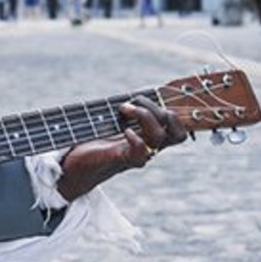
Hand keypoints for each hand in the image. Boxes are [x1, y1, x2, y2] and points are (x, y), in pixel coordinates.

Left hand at [57, 96, 186, 202]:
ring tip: (123, 108)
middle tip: (133, 102)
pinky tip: (125, 131)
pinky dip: (137, 140)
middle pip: (177, 133)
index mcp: (148, 136)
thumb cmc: (90, 140)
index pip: (178, 129)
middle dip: (162, 110)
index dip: (188, 114)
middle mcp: (147, 147)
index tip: (177, 95)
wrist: (72, 167)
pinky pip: (140, 154)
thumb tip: (133, 97)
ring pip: (160, 138)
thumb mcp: (109, 121)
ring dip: (145, 116)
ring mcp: (135, 154)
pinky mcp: (119, 160)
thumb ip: (125, 111)